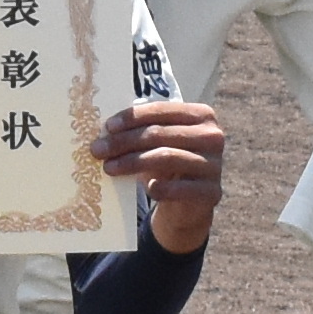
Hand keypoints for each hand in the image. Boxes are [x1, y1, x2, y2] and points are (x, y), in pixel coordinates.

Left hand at [96, 99, 225, 255]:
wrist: (190, 203)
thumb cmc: (169, 165)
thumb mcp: (160, 143)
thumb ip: (142, 130)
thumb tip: (105, 130)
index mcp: (201, 115)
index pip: (161, 110)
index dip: (132, 117)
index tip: (107, 127)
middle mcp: (212, 136)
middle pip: (160, 133)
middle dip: (124, 141)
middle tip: (97, 150)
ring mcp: (214, 165)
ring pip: (166, 157)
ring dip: (132, 162)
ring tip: (108, 168)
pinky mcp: (212, 192)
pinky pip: (180, 188)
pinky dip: (160, 188)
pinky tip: (146, 188)